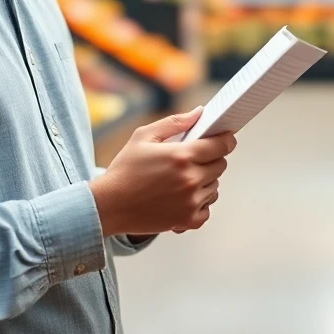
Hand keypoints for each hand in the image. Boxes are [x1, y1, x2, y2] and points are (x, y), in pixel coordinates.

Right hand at [88, 107, 235, 236]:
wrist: (108, 206)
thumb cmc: (124, 170)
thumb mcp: (143, 137)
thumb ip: (175, 122)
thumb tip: (199, 112)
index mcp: (182, 156)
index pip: (221, 146)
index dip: (226, 140)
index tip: (224, 139)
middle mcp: (190, 179)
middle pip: (220, 165)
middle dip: (211, 159)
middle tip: (192, 159)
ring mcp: (190, 202)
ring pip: (214, 187)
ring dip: (204, 181)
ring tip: (181, 179)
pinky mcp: (187, 220)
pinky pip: (207, 209)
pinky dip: (199, 203)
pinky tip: (182, 197)